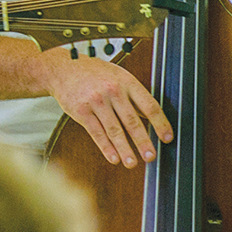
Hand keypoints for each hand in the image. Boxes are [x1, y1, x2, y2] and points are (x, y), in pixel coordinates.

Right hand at [44, 52, 173, 167]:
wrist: (64, 68)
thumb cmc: (94, 73)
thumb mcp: (118, 76)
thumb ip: (133, 96)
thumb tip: (151, 118)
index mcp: (127, 82)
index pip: (149, 105)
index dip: (160, 123)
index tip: (167, 138)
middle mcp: (113, 91)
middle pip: (132, 121)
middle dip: (142, 141)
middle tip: (150, 156)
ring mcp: (96, 101)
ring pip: (114, 130)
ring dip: (124, 149)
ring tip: (132, 163)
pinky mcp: (82, 111)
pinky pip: (97, 132)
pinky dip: (106, 147)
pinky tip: (113, 157)